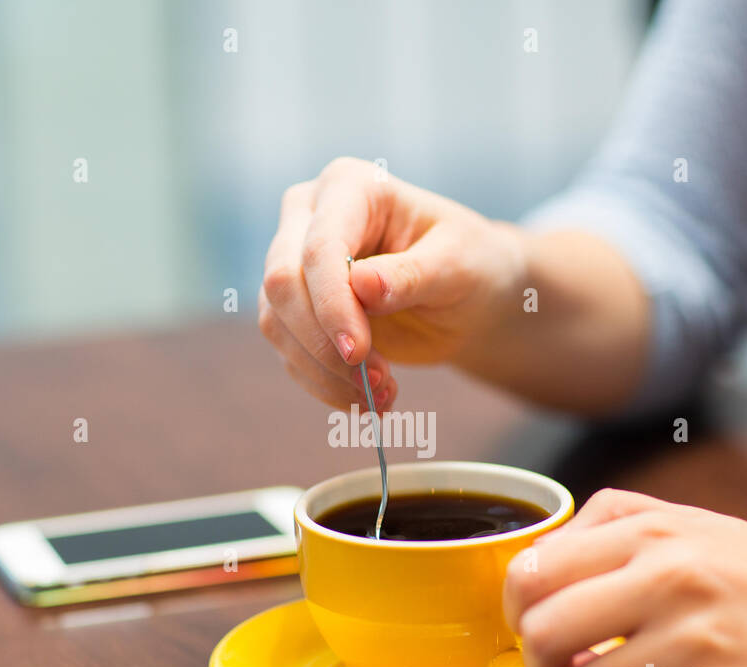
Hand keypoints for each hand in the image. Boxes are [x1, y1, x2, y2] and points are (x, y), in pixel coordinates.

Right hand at [258, 157, 526, 409]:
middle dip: (323, 342)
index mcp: (350, 187)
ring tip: (382, 396)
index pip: (320, 247)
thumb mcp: (457, 265)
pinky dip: (324, 384)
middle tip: (375, 383)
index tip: (359, 354)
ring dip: (324, 371)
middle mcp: (309, 217)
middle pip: (282, 282)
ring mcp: (295, 262)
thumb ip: (411, 274)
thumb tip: (362, 286)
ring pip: (276, 322)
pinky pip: (290, 351)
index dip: (332, 304)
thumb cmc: (470, 263)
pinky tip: (367, 399)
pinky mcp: (296, 309)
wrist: (470, 295)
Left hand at [503, 489, 746, 666]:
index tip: (534, 626)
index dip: (519, 609)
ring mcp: (696, 645)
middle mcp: (670, 579)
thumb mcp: (696, 524)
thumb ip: (617, 526)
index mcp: (655, 531)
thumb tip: (539, 563)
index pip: (532, 569)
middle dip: (542, 666)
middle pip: (541, 634)